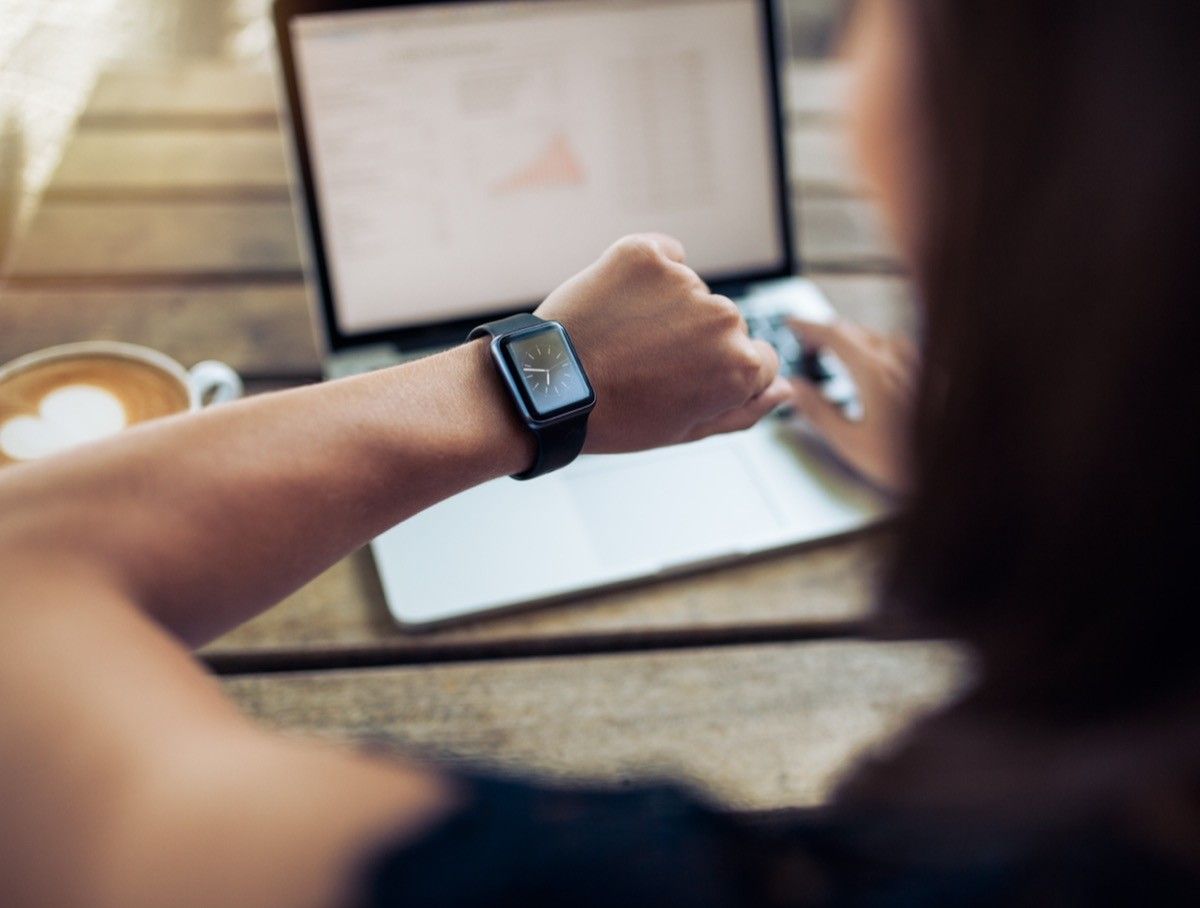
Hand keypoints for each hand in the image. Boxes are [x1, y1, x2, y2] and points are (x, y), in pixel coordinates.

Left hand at [536, 234, 790, 453]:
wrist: (545, 386)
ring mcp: (685, 282)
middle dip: (695, 340)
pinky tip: (620, 303)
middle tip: (644, 364)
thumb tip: (784, 390)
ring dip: (667, 308)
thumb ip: (745, 410)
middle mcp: (723, 319)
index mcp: (740, 366)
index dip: (718, 375)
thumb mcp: (686, 430)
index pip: (759, 360)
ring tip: (623, 338)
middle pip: (726, 325)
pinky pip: (664, 254)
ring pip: (692, 291)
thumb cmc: (615, 417)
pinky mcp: (646, 253)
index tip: (681, 381)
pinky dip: (647, 272)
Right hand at [789, 318, 916, 493]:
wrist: (952, 466)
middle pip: (854, 331)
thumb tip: (796, 388)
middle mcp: (896, 361)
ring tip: (837, 355)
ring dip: (852, 339)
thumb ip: (819, 411)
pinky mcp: (929, 374)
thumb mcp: (850, 441)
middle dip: (826, 334)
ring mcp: (916, 365)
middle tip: (808, 347)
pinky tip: (875, 366)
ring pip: (876, 337)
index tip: (792, 323)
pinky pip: (897, 348)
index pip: (834, 335)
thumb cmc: (906, 461)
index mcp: (873, 373)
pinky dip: (875, 349)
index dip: (808, 326)